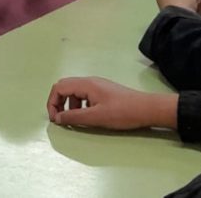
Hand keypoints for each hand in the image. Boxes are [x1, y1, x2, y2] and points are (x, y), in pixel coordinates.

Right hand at [47, 77, 177, 129]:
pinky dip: (79, 104)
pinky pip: (84, 94)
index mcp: (85, 84)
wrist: (148, 109)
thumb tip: (57, 118)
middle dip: (58, 102)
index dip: (52, 102)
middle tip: (60, 118)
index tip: (55, 119)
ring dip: (69, 104)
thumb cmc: (122, 113)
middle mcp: (89, 81)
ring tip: (75, 119)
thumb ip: (74, 117)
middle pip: (64, 86)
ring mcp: (97, 85)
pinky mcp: (104, 91)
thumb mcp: (96, 117)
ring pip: (74, 91)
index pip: (59, 87)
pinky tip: (88, 116)